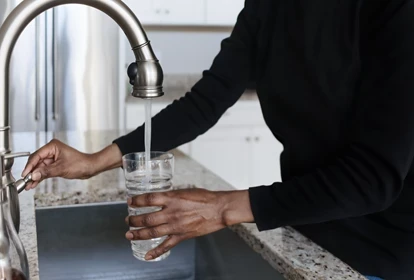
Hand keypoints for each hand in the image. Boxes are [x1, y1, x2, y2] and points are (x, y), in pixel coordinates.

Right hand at [22, 139, 121, 188]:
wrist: (90, 167)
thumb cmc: (80, 164)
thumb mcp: (61, 169)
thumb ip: (46, 172)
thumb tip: (34, 175)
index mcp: (53, 146)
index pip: (37, 156)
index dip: (29, 166)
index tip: (25, 174)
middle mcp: (52, 150)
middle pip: (36, 161)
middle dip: (31, 172)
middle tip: (25, 181)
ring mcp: (53, 157)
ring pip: (39, 167)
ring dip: (35, 176)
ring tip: (29, 185)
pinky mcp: (55, 164)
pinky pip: (44, 170)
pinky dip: (40, 176)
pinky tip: (34, 183)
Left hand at [125, 188, 253, 259]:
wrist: (219, 209)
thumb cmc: (205, 198)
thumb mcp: (185, 191)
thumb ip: (172, 196)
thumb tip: (162, 198)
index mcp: (172, 198)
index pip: (148, 199)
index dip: (137, 201)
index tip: (130, 201)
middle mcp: (171, 212)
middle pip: (146, 217)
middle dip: (134, 220)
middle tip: (128, 220)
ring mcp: (176, 225)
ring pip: (152, 231)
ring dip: (138, 234)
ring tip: (129, 235)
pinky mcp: (182, 235)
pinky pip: (166, 245)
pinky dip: (156, 251)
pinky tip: (147, 255)